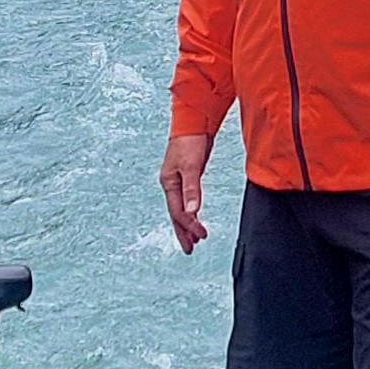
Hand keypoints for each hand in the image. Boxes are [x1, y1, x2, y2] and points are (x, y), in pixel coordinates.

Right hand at [159, 129, 212, 252]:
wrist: (194, 119)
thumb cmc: (189, 140)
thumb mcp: (191, 165)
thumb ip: (192, 189)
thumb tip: (193, 211)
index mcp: (168, 182)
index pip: (179, 211)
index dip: (189, 226)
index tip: (201, 236)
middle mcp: (171, 183)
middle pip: (176, 214)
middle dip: (183, 232)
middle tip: (191, 249)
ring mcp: (177, 180)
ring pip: (180, 208)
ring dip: (186, 224)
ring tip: (194, 239)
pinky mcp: (186, 175)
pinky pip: (186, 200)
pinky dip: (190, 211)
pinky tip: (194, 216)